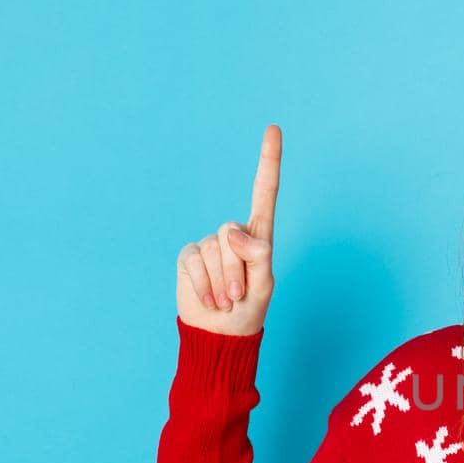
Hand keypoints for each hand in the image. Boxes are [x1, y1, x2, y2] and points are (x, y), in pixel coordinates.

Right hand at [175, 125, 280, 335]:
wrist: (220, 334)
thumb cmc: (249, 310)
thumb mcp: (264, 285)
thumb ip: (257, 255)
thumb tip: (231, 233)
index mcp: (259, 235)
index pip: (265, 192)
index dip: (268, 160)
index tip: (274, 128)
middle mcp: (232, 234)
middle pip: (232, 236)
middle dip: (237, 271)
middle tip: (240, 295)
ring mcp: (208, 244)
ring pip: (214, 251)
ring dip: (222, 283)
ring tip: (226, 300)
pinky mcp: (189, 256)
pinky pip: (195, 263)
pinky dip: (204, 286)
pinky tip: (210, 300)